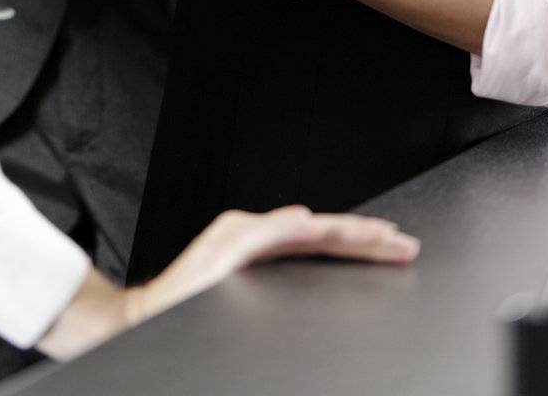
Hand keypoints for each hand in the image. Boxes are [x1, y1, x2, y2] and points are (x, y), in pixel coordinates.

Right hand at [38, 206, 417, 359]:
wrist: (143, 321)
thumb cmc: (190, 311)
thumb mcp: (245, 299)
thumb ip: (278, 289)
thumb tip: (310, 265)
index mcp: (263, 248)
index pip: (322, 243)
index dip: (360, 245)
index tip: (395, 248)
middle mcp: (254, 234)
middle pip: (321, 234)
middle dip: (366, 239)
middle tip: (404, 245)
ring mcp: (240, 236)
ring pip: (303, 230)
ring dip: (341, 232)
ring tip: (376, 236)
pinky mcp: (224, 245)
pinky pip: (263, 235)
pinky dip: (288, 228)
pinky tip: (310, 225)